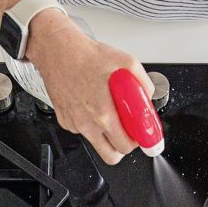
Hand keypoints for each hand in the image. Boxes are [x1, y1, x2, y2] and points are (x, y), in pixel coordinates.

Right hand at [25, 11, 153, 164]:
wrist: (58, 50)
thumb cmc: (86, 56)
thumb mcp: (126, 63)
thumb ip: (143, 82)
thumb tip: (148, 96)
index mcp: (104, 114)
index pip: (125, 146)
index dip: (137, 142)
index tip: (140, 136)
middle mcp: (87, 124)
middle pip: (110, 156)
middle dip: (122, 145)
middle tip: (126, 130)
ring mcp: (74, 124)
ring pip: (96, 143)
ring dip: (105, 135)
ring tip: (108, 113)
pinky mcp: (65, 120)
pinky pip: (82, 130)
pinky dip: (89, 122)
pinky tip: (90, 104)